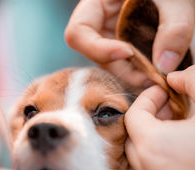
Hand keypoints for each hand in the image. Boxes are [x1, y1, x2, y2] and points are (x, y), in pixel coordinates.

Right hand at [65, 0, 194, 85]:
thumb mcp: (174, 1)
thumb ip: (173, 29)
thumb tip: (163, 67)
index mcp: (98, 4)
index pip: (78, 33)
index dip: (98, 49)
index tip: (128, 53)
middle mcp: (102, 24)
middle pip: (98, 57)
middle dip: (124, 71)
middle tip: (150, 78)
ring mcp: (114, 38)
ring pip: (113, 66)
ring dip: (134, 76)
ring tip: (156, 77)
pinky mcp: (128, 49)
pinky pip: (127, 67)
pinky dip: (140, 74)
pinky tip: (155, 74)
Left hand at [123, 73, 194, 169]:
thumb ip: (192, 81)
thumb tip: (174, 78)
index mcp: (154, 144)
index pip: (134, 115)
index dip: (148, 98)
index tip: (163, 93)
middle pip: (131, 137)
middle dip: (146, 120)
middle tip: (169, 111)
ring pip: (131, 161)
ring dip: (142, 144)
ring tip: (166, 134)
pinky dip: (143, 168)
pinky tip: (165, 158)